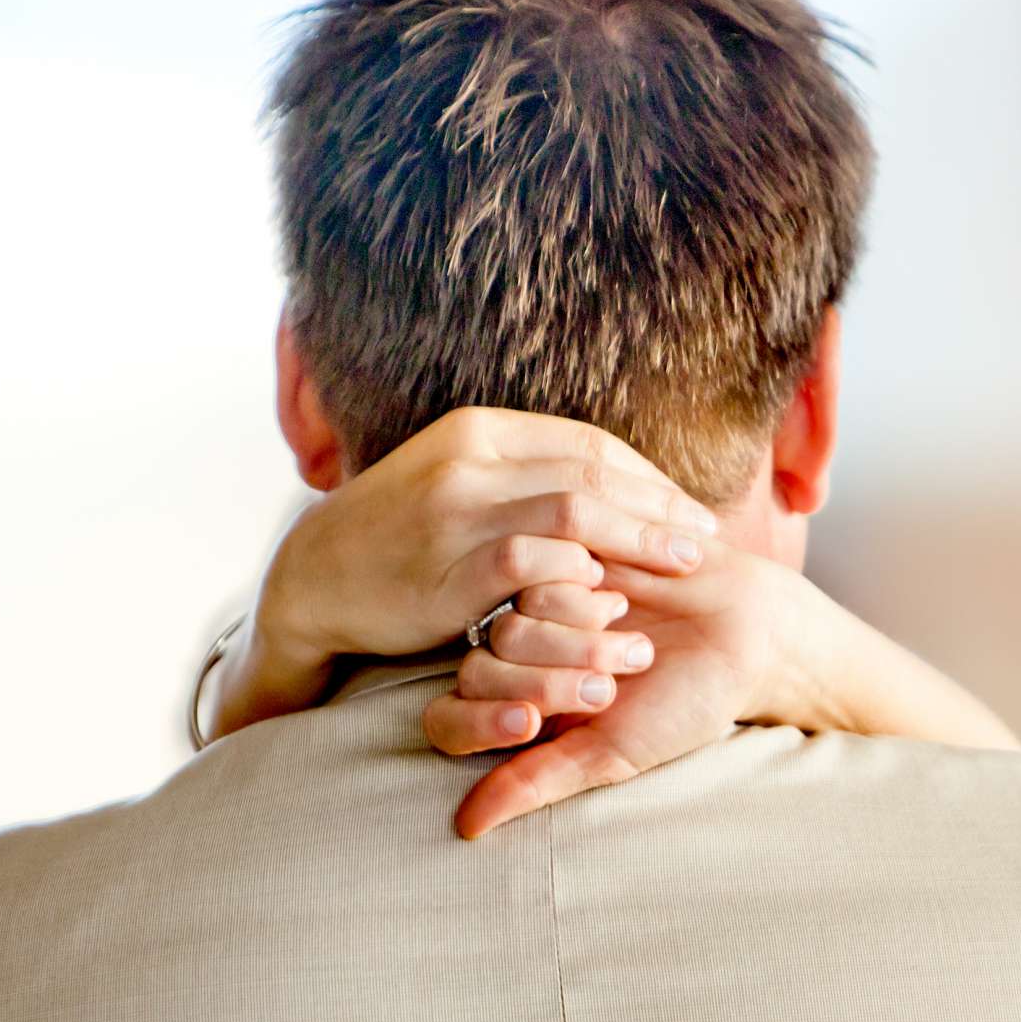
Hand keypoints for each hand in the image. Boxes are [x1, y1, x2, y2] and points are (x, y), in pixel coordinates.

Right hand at [202, 407, 717, 741]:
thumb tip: (606, 482)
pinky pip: (530, 563)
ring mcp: (455, 512)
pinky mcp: (444, 569)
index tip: (689, 509)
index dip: (650, 477)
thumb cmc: (398, 535)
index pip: (589, 443)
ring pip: (574, 510)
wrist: (312, 579)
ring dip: (641, 538)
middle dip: (661, 505)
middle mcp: (470, 460)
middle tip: (708, 536)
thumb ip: (521, 475)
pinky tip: (617, 591)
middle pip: (594, 471)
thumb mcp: (457, 481)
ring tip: (689, 561)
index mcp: (479, 430)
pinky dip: (580, 573)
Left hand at [430, 547, 1020, 838]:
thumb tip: (466, 828)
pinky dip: (587, 589)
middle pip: (482, 669)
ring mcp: (539, 600)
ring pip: (509, 621)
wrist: (747, 634)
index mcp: (520, 708)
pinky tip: (627, 593)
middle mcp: (519, 655)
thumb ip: (535, 783)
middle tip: (615, 682)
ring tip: (633, 640)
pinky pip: (540, 564)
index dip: (483, 725)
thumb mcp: (611, 755)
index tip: (532, 725)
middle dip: (553, 681)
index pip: (451, 720)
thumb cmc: (685, 703)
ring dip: (578, 637)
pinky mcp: (564, 549)